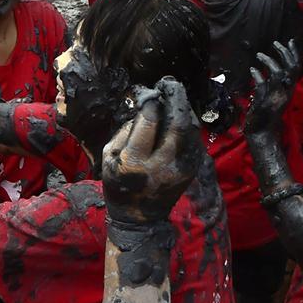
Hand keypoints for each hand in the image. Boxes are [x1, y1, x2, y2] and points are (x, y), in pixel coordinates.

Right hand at [102, 79, 201, 223]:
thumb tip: (145, 106)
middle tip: (169, 83)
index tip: (145, 93)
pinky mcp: (192, 169)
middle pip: (178, 122)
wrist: (139, 219)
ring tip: (174, 97)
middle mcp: (163, 164)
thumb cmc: (117, 182)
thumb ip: (126, 129)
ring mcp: (182, 168)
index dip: (149, 100)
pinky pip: (194, 139)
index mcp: (136, 161)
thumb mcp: (109, 154)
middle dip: (175, 98)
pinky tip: (179, 116)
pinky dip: (188, 123)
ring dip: (184, 108)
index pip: (149, 120)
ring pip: (191, 129)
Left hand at [244, 40, 299, 135]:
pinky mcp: (266, 101)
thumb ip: (268, 82)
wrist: (263, 132)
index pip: (296, 68)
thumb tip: (258, 69)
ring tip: (259, 55)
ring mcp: (277, 96)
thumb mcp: (270, 95)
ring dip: (269, 61)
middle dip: (285, 53)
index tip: (289, 41)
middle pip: (291, 68)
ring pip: (279, 73)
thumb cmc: (265, 113)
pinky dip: (258, 75)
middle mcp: (286, 91)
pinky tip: (252, 69)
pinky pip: (264, 85)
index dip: (294, 53)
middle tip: (276, 43)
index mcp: (289, 89)